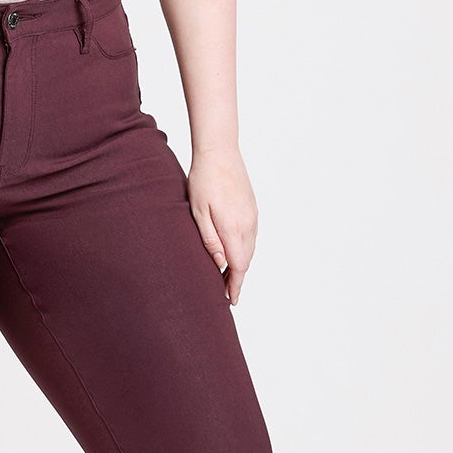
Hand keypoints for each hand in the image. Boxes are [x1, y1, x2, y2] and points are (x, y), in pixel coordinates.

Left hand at [186, 144, 257, 304]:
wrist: (220, 152)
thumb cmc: (203, 180)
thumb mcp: (198, 212)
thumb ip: (210, 240)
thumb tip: (220, 264)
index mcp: (234, 228)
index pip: (238, 266)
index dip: (235, 286)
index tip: (231, 301)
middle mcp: (248, 225)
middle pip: (246, 261)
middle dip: (237, 279)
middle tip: (225, 293)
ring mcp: (253, 216)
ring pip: (250, 249)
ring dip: (240, 265)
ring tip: (226, 277)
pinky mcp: (253, 208)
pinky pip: (251, 237)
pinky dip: (244, 250)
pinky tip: (233, 252)